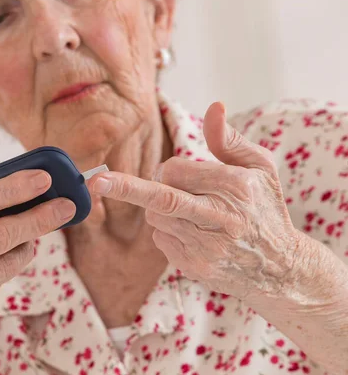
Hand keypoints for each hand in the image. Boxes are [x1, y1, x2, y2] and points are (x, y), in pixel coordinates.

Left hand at [88, 102, 303, 302]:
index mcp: (236, 188)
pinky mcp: (194, 266)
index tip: (174, 173)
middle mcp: (221, 219)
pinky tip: (193, 235)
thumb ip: (229, 139)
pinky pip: (161, 240)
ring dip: (159, 210)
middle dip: (126, 187)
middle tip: (97, 181)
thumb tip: (214, 106)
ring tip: (189, 212)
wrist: (279, 268)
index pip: (175, 171)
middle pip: (159, 198)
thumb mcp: (260, 168)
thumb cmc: (265, 208)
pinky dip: (168, 232)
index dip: (168, 170)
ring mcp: (206, 247)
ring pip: (155, 219)